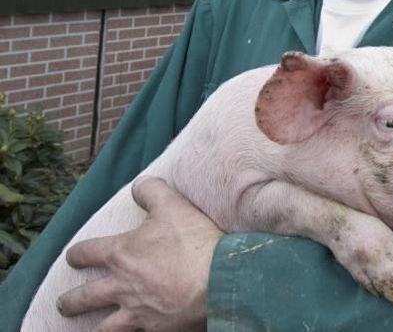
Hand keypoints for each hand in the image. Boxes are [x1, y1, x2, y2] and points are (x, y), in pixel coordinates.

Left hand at [57, 176, 222, 330]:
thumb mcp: (173, 205)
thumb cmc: (193, 242)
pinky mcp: (154, 328)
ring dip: (92, 328)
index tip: (74, 257)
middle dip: (71, 301)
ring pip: (103, 328)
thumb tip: (139, 185)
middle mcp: (121, 285)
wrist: (218, 279)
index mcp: (121, 254)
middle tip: (65, 303)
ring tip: (88, 330)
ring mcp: (136, 311)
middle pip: (84, 297)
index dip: (77, 254)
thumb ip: (151, 191)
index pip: (86, 253)